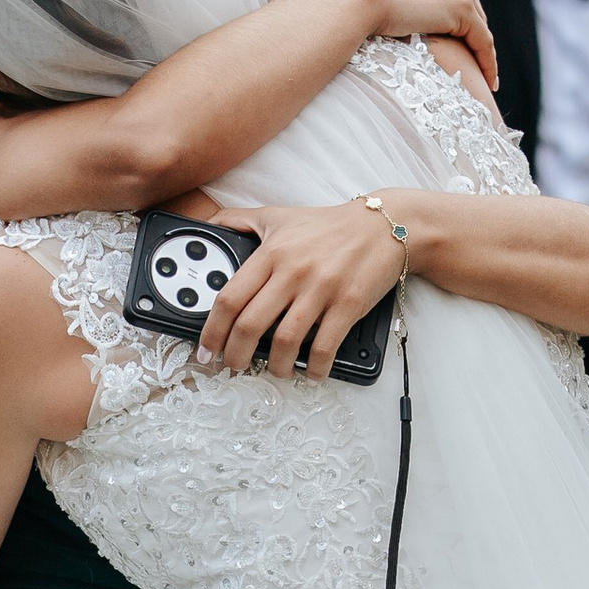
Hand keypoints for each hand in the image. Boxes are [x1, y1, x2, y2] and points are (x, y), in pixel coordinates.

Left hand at [199, 195, 405, 379]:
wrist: (383, 226)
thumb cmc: (329, 225)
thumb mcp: (278, 215)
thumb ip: (240, 219)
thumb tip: (209, 225)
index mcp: (271, 253)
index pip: (229, 298)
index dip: (211, 331)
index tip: (205, 350)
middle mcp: (292, 271)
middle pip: (250, 325)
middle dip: (236, 355)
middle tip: (234, 366)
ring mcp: (321, 289)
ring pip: (285, 341)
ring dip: (275, 366)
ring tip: (275, 371)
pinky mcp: (348, 304)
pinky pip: (324, 347)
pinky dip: (314, 368)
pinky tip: (311, 373)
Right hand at [360, 0, 499, 90]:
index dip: (459, 22)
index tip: (460, 43)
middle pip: (472, 10)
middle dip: (473, 38)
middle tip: (474, 65)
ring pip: (479, 27)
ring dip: (483, 54)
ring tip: (485, 79)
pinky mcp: (463, 9)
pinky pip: (483, 41)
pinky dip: (488, 63)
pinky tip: (490, 83)